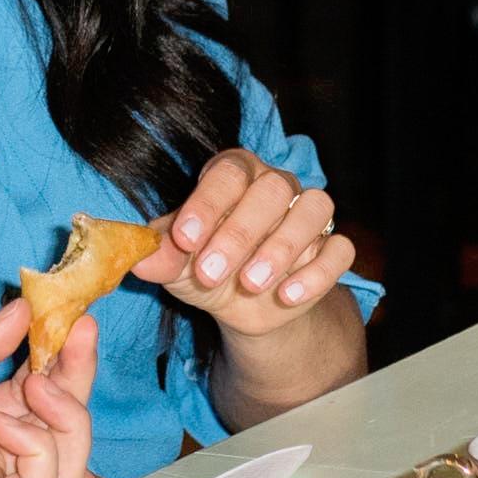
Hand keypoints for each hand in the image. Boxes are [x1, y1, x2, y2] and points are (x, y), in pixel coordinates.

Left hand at [0, 299, 99, 477]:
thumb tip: (21, 312)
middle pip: (64, 435)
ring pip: (69, 469)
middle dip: (81, 388)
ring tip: (35, 390)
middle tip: (81, 339)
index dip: (65, 362)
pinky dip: (41, 450)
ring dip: (70, 424)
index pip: (38, 397)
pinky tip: (6, 428)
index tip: (81, 321)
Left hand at [138, 149, 354, 336]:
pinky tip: (287, 296)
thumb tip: (138, 257)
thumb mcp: (176, 264)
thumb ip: (161, 255)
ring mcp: (307, 215)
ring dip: (281, 248)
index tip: (184, 240)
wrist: (241, 304)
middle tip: (210, 272)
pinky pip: (339, 250)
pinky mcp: (332, 249)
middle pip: (272, 190)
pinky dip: (317, 273)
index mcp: (234, 173)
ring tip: (250, 284)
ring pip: (314, 210)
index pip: (226, 174)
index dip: (206, 204)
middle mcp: (276, 184)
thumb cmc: (204, 265)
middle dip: (239, 233)